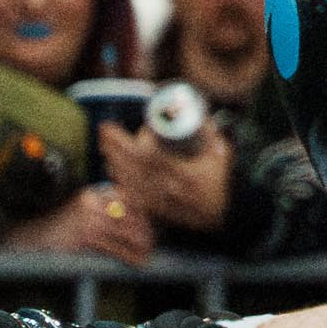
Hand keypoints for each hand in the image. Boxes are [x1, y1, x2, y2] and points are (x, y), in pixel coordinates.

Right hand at [7, 188, 155, 264]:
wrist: (32, 239)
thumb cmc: (62, 228)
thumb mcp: (85, 212)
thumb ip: (108, 212)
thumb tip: (141, 222)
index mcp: (94, 193)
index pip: (130, 198)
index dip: (143, 213)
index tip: (151, 226)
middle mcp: (93, 202)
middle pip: (131, 215)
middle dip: (145, 231)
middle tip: (152, 243)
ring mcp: (89, 219)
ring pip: (126, 231)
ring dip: (141, 245)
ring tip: (147, 255)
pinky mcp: (85, 236)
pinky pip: (114, 247)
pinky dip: (128, 256)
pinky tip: (136, 262)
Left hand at [98, 119, 229, 232]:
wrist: (222, 214)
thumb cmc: (220, 182)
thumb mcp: (221, 155)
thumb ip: (210, 133)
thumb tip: (199, 113)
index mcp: (185, 174)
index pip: (154, 156)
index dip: (140, 141)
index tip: (139, 127)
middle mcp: (168, 188)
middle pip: (134, 166)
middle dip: (116, 147)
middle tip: (105, 130)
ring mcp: (159, 200)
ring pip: (129, 180)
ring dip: (114, 161)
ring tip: (104, 145)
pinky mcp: (154, 209)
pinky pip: (130, 194)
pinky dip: (119, 180)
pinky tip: (111, 168)